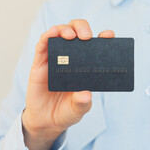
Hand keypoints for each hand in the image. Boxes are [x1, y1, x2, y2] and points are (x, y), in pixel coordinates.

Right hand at [23, 19, 114, 149]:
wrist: (48, 121)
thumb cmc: (68, 110)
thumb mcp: (79, 108)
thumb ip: (82, 102)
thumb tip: (85, 95)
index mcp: (86, 65)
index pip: (96, 46)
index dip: (103, 38)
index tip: (109, 35)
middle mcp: (72, 58)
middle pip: (77, 33)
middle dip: (82, 28)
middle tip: (86, 36)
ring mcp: (56, 58)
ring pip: (60, 34)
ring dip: (65, 29)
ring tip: (70, 36)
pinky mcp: (40, 63)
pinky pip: (42, 46)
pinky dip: (47, 36)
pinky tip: (52, 33)